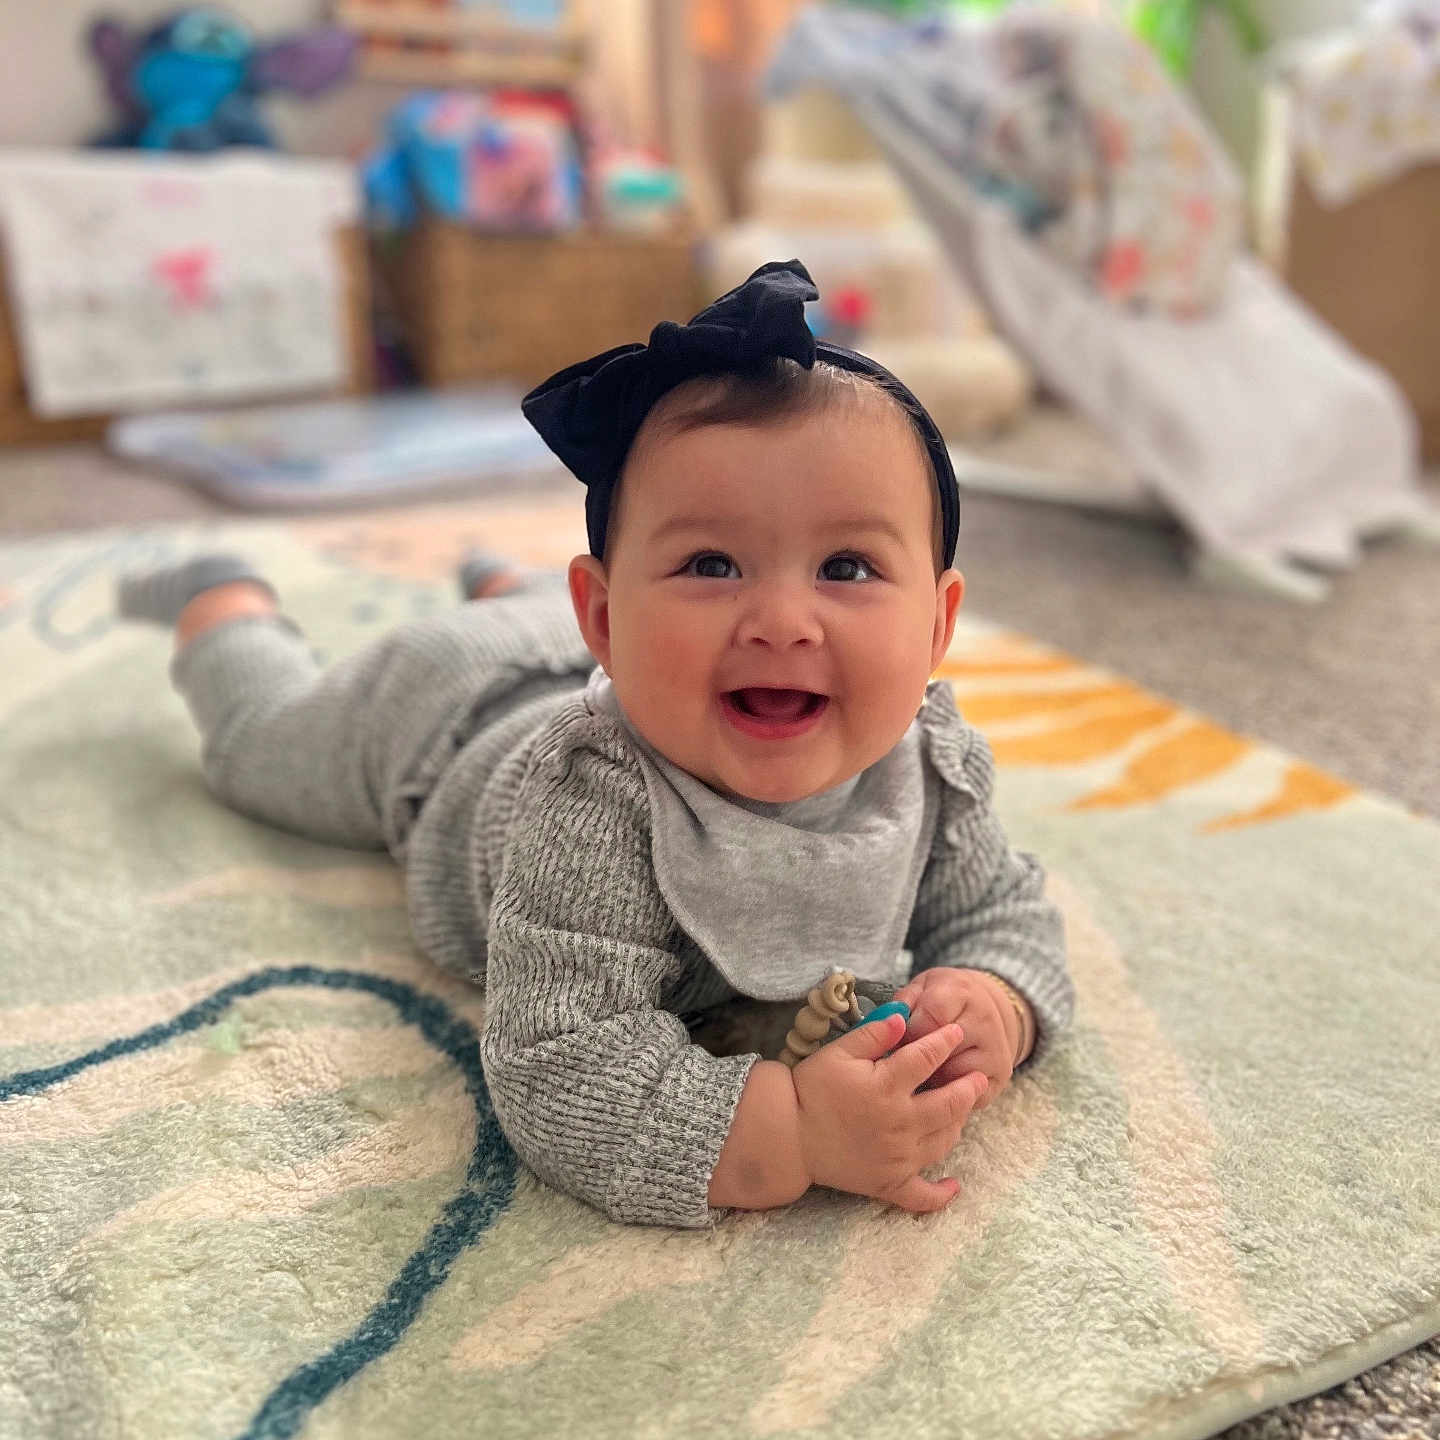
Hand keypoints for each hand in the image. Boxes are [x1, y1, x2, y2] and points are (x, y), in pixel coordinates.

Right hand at [792, 1013, 988, 1213]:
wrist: (786, 1135)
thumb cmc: (811, 1089)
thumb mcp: (838, 1051)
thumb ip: (873, 1033)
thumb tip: (903, 1017)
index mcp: (886, 1086)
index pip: (926, 1058)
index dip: (945, 1042)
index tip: (957, 1032)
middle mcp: (899, 1123)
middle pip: (948, 1103)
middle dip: (968, 1087)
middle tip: (980, 1077)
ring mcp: (897, 1157)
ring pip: (944, 1141)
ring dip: (960, 1124)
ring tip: (964, 1112)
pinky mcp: (888, 1183)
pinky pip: (922, 1196)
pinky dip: (940, 1194)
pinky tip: (954, 1185)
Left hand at [892, 968, 1020, 1109]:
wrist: (986, 1010)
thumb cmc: (946, 1000)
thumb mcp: (923, 987)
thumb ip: (903, 1002)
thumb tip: (887, 1024)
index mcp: (961, 992)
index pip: (932, 1016)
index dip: (908, 1031)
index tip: (897, 1038)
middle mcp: (984, 1021)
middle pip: (941, 1051)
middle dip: (916, 1060)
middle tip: (902, 1060)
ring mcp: (995, 1052)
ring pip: (952, 1078)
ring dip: (929, 1080)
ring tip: (919, 1072)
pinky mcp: (998, 1079)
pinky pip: (965, 1099)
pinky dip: (946, 1097)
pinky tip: (936, 1086)